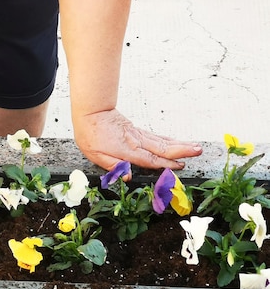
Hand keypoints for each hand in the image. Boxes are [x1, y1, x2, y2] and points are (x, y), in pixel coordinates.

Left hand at [73, 108, 202, 173]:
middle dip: (181, 150)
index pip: (150, 159)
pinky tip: (177, 142)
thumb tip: (127, 177)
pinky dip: (169, 140)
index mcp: (127, 150)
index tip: (180, 165)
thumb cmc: (90, 134)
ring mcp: (138, 135)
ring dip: (180, 144)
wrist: (91, 112)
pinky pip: (156, 137)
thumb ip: (112, 166)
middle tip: (198, 151)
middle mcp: (136, 142)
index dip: (165, 163)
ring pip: (162, 141)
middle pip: (162, 148)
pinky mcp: (137, 131)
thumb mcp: (95, 155)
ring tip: (195, 146)